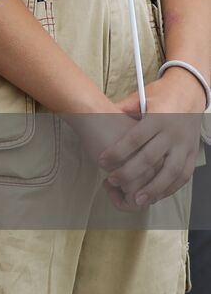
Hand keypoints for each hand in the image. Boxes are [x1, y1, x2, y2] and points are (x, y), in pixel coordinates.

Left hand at [97, 72, 204, 208]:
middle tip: (113, 180)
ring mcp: (185, 145)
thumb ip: (124, 108)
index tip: (102, 161)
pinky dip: (171, 187)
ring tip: (138, 199)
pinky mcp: (192, 153)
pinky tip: (157, 195)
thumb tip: (101, 114)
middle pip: (151, 157)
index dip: (117, 151)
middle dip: (131, 172)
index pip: (135, 138)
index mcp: (158, 117)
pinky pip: (184, 175)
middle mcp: (173, 133)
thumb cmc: (159, 96)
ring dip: (154, 188)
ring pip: (171, 171)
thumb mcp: (140, 97)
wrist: (189, 93)